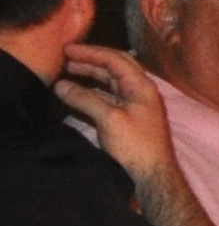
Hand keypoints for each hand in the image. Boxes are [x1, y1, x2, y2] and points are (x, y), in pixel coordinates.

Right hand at [49, 41, 175, 185]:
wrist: (150, 175)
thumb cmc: (135, 146)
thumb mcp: (109, 118)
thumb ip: (85, 99)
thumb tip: (60, 85)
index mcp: (142, 86)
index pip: (115, 59)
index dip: (90, 52)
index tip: (67, 49)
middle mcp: (140, 91)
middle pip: (114, 67)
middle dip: (91, 59)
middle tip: (66, 57)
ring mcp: (135, 104)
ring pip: (111, 82)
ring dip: (90, 75)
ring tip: (67, 71)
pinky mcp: (127, 118)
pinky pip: (108, 97)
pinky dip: (92, 92)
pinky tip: (76, 92)